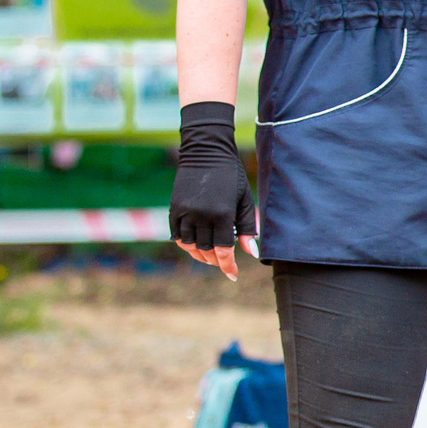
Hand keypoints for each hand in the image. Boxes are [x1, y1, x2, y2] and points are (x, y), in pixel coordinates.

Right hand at [171, 102, 257, 279]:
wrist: (206, 152)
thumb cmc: (232, 176)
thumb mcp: (244, 200)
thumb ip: (247, 227)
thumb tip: (252, 254)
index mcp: (222, 214)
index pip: (223, 249)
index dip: (228, 265)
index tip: (233, 275)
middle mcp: (202, 215)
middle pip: (206, 250)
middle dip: (216, 260)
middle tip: (223, 263)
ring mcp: (185, 212)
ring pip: (190, 245)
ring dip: (200, 255)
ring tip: (210, 258)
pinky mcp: (174, 208)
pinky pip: (177, 235)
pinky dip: (185, 245)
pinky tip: (195, 246)